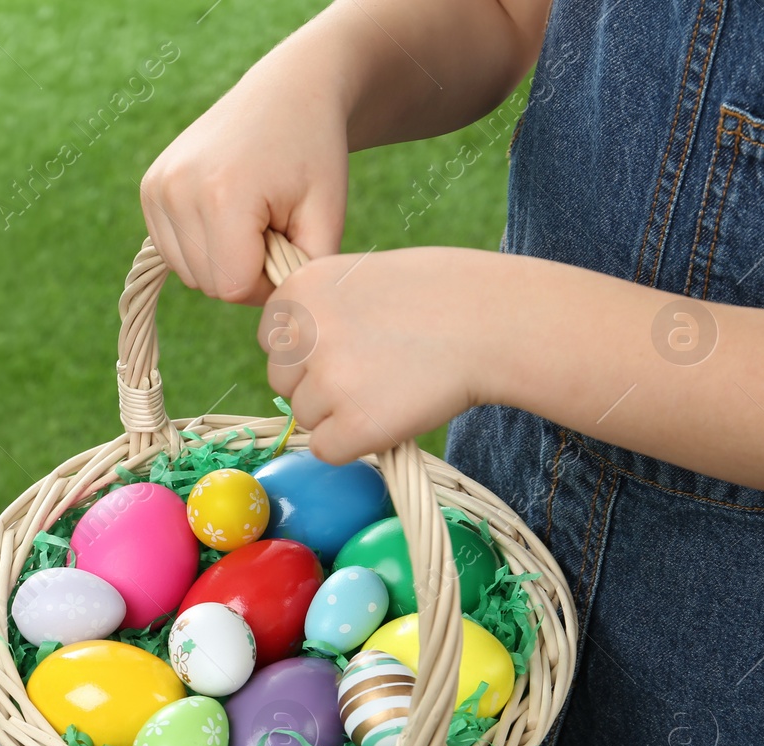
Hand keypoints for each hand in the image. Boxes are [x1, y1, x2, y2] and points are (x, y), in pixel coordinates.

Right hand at [139, 54, 352, 304]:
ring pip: (188, 272)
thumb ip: (303, 277)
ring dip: (223, 260)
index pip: (233, 287)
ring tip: (251, 218)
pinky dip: (203, 245)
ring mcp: (157, 186)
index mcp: (221, 194)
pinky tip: (227, 212)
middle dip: (245, 272)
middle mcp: (177, 189)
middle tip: (274, 229)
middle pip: (208, 283)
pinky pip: (173, 251)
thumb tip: (276, 322)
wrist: (287, 93)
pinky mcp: (149, 187)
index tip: (290, 251)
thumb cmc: (314, 154)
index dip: (268, 284)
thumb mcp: (327, 217)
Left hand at [260, 246, 505, 463]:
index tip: (346, 345)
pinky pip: (327, 450)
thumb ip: (316, 309)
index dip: (306, 350)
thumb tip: (281, 351)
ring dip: (339, 412)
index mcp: (299, 289)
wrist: (492, 321)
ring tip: (390, 385)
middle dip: (318, 384)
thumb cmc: (436, 295)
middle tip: (372, 369)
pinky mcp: (353, 425)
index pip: (271, 339)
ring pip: (305, 417)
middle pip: (282, 382)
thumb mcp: (358, 277)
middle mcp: (304, 333)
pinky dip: (355, 442)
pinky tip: (390, 414)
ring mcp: (327, 381)